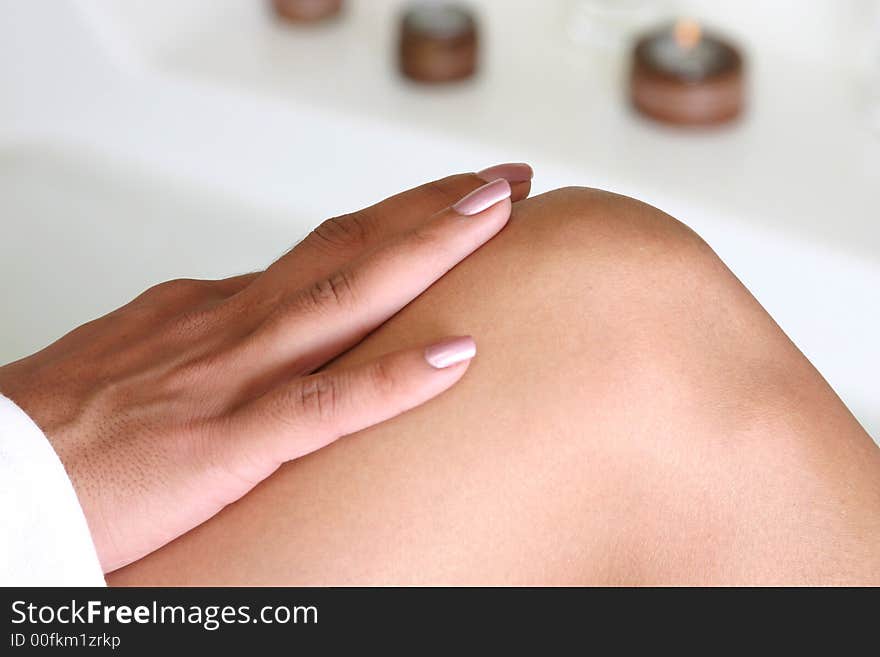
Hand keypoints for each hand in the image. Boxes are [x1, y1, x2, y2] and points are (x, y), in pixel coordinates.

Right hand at [0, 164, 532, 570]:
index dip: (399, 221)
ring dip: (426, 251)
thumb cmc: (58, 431)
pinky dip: (392, 378)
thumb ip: (209, 344)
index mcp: (213, 312)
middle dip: (433, 211)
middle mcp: (231, 326)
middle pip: (349, 250)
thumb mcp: (144, 362)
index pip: (325, 251)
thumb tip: (260, 326)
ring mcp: (229, 379)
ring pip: (346, 299)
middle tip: (504, 180)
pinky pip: (322, 406)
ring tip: (495, 213)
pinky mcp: (221, 444)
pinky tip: (456, 356)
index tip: (455, 199)